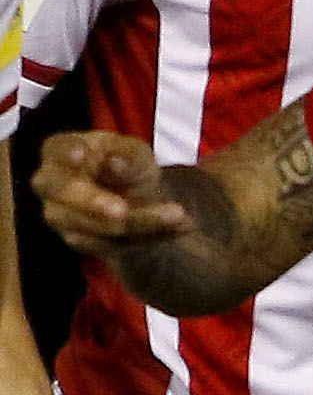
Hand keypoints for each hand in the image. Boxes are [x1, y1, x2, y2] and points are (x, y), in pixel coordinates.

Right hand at [35, 132, 191, 253]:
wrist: (140, 198)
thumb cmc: (128, 164)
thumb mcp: (136, 153)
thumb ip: (126, 157)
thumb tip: (114, 164)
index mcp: (61, 151)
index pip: (56, 150)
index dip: (66, 153)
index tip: (81, 154)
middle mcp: (52, 184)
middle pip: (64, 193)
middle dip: (93, 202)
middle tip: (122, 211)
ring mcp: (61, 215)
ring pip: (92, 225)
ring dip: (138, 222)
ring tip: (178, 215)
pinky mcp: (81, 240)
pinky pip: (111, 244)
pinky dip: (150, 236)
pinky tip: (178, 227)